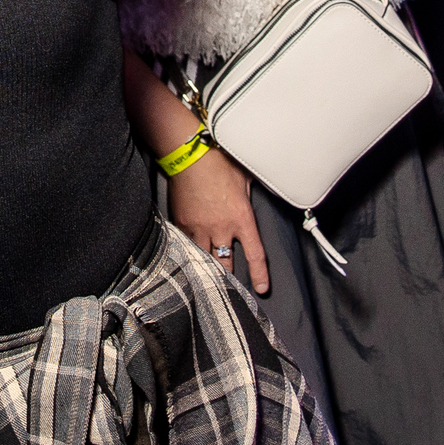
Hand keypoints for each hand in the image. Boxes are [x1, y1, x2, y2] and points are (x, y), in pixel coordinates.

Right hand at [168, 146, 268, 294]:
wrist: (190, 155)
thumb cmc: (218, 162)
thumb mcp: (244, 180)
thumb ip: (250, 196)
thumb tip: (260, 194)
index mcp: (242, 219)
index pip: (255, 255)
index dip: (259, 275)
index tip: (261, 288)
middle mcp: (222, 228)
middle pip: (226, 263)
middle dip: (230, 277)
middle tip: (231, 285)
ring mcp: (200, 228)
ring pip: (204, 259)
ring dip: (208, 267)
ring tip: (208, 278)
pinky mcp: (182, 223)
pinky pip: (186, 244)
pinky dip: (189, 252)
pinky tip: (189, 258)